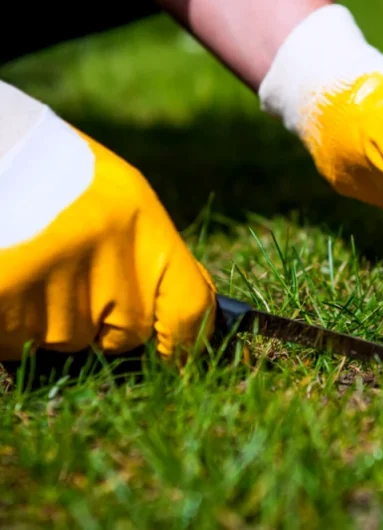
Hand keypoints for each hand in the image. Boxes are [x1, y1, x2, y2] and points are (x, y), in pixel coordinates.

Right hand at [0, 82, 215, 361]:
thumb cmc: (56, 172)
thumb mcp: (121, 198)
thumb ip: (151, 258)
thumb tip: (182, 322)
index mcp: (142, 223)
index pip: (189, 308)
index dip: (187, 341)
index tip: (179, 355)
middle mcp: (107, 255)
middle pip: (124, 333)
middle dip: (103, 321)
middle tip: (72, 272)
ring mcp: (54, 278)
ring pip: (66, 339)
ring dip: (50, 318)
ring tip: (33, 260)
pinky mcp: (5, 293)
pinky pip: (17, 340)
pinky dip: (12, 320)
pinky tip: (10, 272)